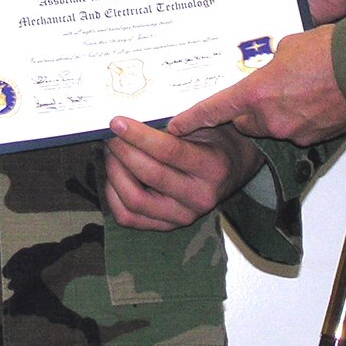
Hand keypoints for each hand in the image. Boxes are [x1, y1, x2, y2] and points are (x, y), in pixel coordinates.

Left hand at [104, 117, 262, 230]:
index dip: (138, 135)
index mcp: (212, 168)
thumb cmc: (217, 141)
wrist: (234, 169)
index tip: (116, 122)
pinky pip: (129, 217)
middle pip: (149, 175)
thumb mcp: (206, 124)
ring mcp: (183, 216)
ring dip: (115, 173)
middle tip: (111, 134)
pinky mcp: (168, 226)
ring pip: (134, 200)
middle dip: (123, 151)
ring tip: (112, 153)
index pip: (168, 151)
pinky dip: (113, 196)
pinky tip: (114, 176)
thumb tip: (132, 119)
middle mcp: (200, 197)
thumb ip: (176, 122)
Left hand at [166, 26, 345, 145]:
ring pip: (270, 125)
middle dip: (246, 109)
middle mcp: (271, 117)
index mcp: (258, 92)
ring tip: (295, 89)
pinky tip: (312, 99)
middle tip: (259, 90)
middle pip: (244, 121)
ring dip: (274, 112)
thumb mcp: (287, 46)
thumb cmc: (330, 52)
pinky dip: (298, 117)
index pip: (216, 109)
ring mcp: (293, 130)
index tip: (176, 125)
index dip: (194, 118)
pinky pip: (295, 129)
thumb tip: (267, 66)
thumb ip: (268, 61)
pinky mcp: (314, 137)